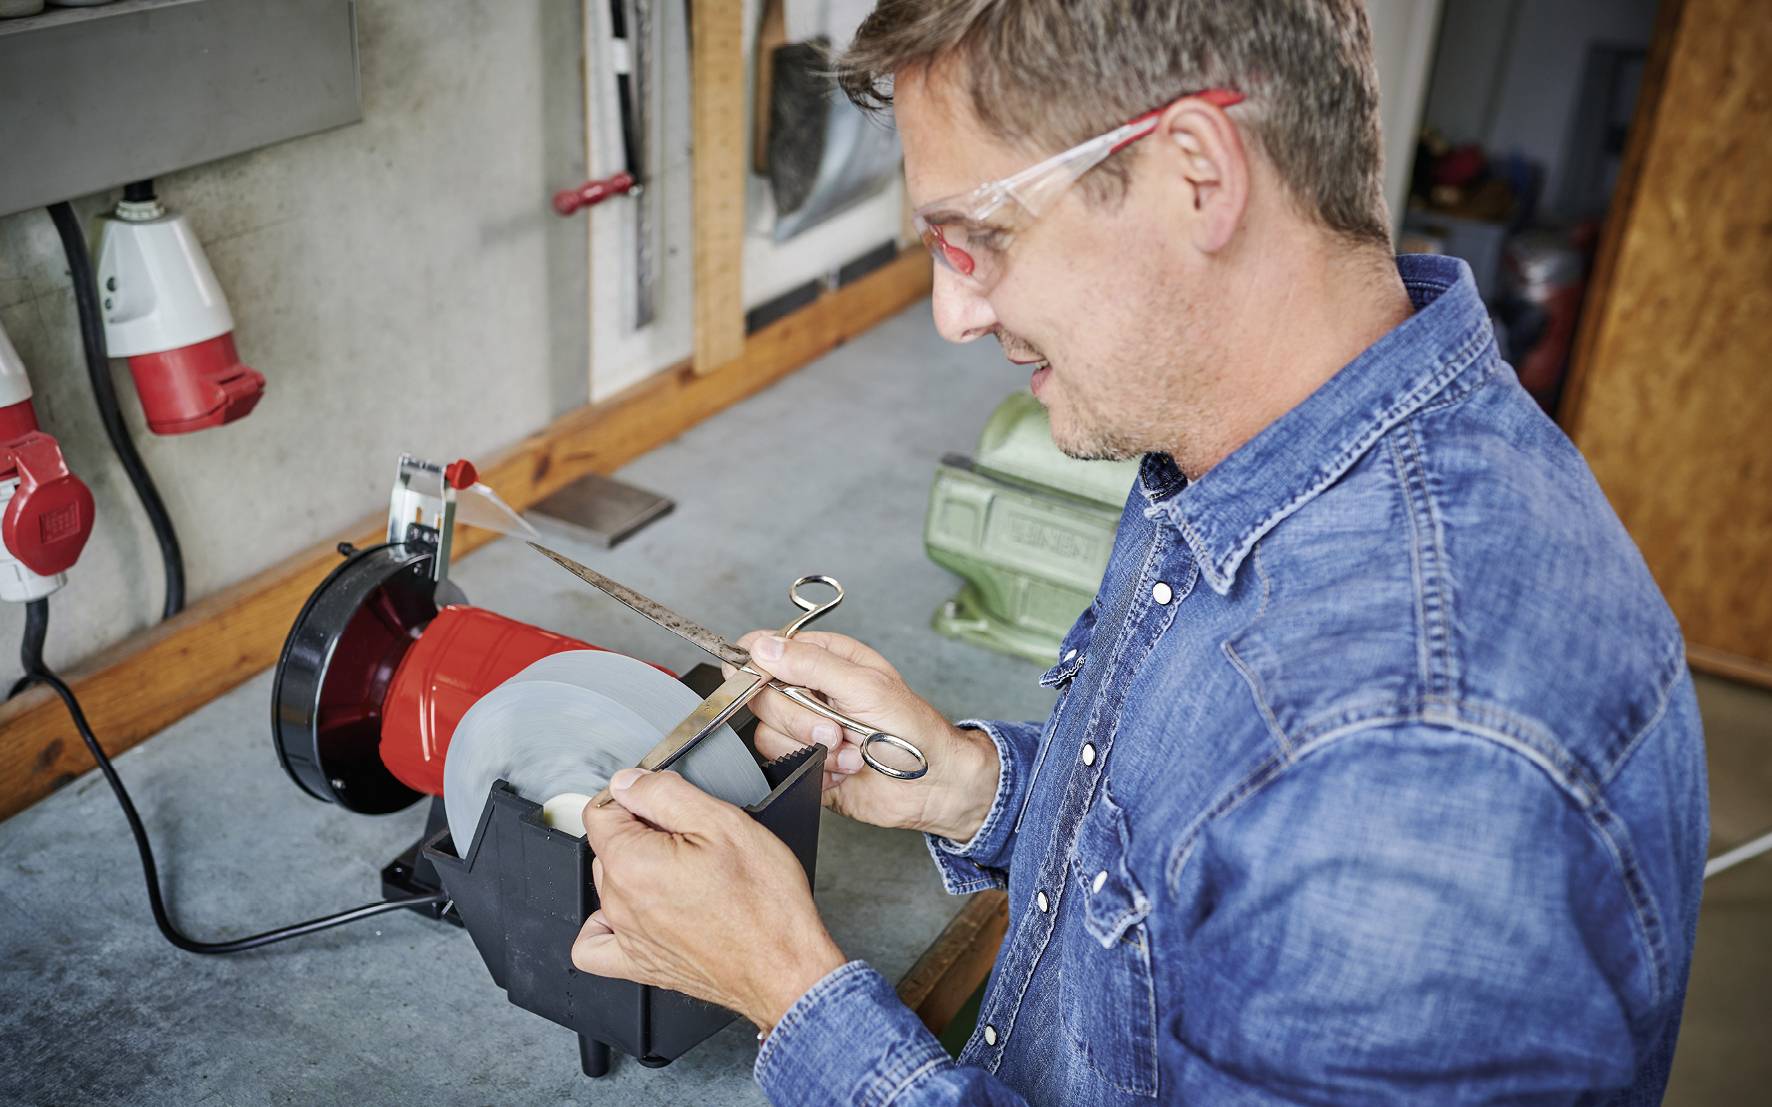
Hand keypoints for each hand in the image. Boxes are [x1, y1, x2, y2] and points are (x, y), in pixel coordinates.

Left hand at [571, 768, 845, 1031]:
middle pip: (608, 845)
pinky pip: (594, 943)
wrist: (784, 967)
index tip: (665, 804)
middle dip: (640, 831)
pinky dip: (604, 923)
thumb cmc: (764, 903)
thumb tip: (628, 782)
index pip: (601, 810)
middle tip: (690, 837)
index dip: (637, 797)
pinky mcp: (638, 965)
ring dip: (636, 868)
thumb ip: (664, 793)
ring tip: (683, 871)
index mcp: (631, 862)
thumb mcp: (723, 822)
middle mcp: (619, 901)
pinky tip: (634, 909)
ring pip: (609, 883)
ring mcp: (626, 936)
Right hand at [729, 631, 999, 841]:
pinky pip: (782, 764)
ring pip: (767, 734)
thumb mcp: (866, 686)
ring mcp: (804, 728)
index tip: (767, 682)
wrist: (932, 784)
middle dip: (799, 718)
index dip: (755, 666)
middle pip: (760, 696)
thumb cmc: (914, 729)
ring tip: (851, 749)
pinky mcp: (804, 762)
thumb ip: (812, 665)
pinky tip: (845, 767)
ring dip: (814, 747)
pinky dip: (816, 769)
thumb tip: (763, 647)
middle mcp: (808, 690)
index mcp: (823, 659)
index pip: (763, 649)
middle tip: (837, 726)